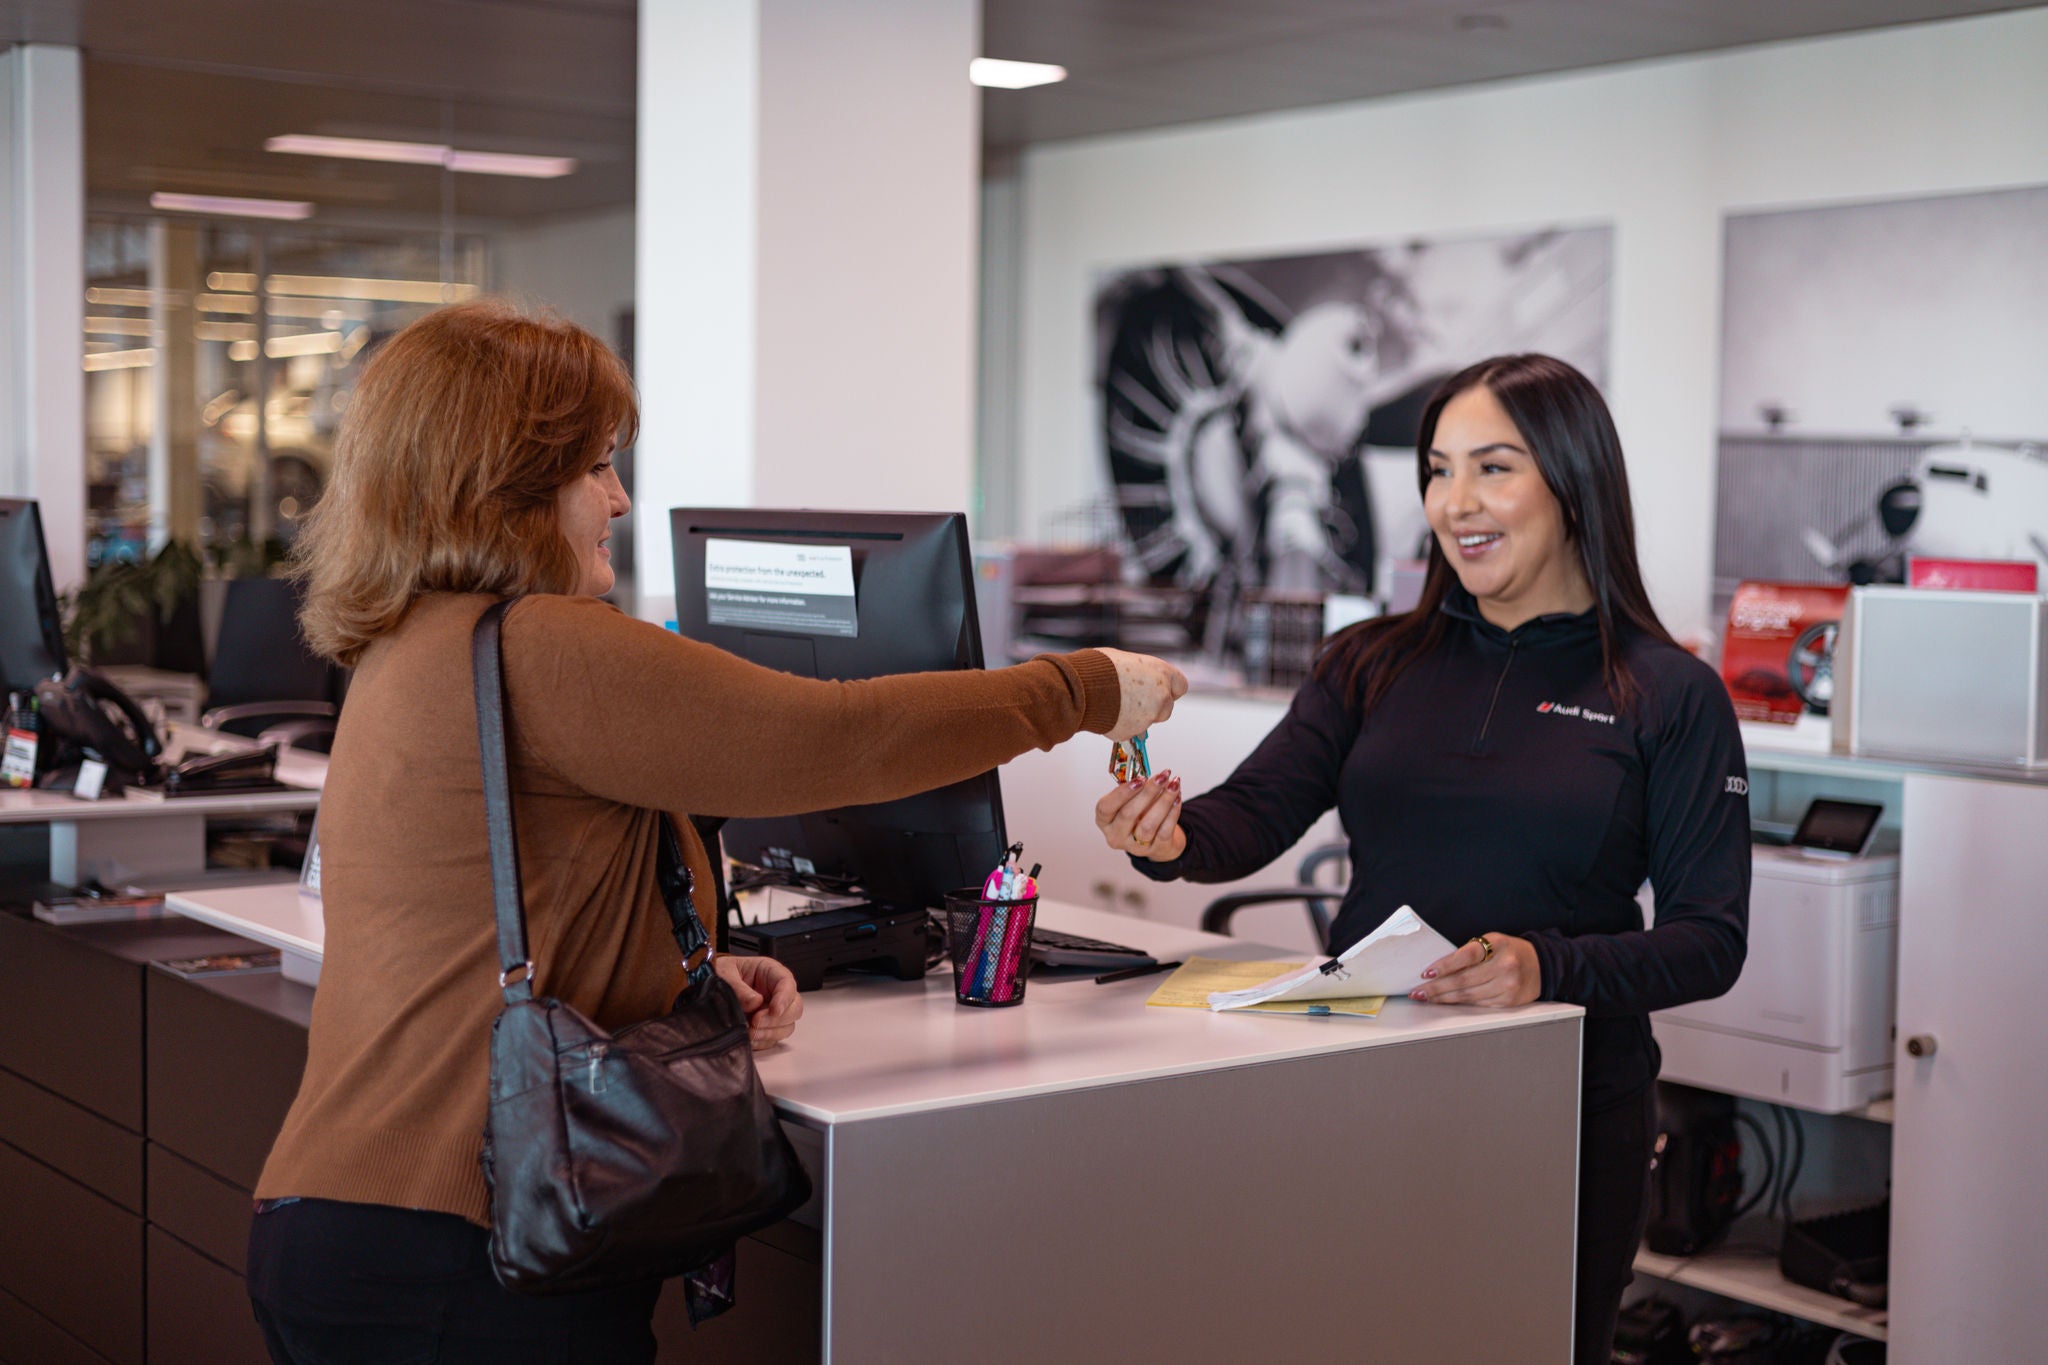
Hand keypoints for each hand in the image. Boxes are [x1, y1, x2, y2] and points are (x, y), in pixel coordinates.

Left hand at [714, 953, 803, 1048]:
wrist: (704, 986)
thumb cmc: (719, 974)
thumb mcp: (725, 974)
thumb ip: (738, 988)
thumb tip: (754, 1002)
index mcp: (769, 972)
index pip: (787, 983)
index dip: (784, 998)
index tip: (774, 1010)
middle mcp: (775, 992)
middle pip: (794, 1007)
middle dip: (778, 1018)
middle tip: (756, 1021)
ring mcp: (772, 1011)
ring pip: (787, 1026)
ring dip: (770, 1032)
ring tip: (749, 1031)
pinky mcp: (766, 1027)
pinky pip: (773, 1039)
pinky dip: (762, 1041)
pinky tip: (748, 1038)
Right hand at [1094, 771, 1186, 861]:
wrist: (1156, 838)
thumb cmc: (1140, 814)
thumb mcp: (1131, 800)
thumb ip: (1137, 788)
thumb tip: (1152, 776)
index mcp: (1104, 821)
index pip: (1105, 808)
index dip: (1122, 793)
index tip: (1139, 779)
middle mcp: (1116, 836)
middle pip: (1128, 814)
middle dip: (1147, 793)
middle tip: (1161, 777)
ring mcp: (1135, 846)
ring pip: (1148, 824)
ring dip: (1163, 801)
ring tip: (1173, 785)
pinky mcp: (1155, 849)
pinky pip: (1165, 830)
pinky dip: (1173, 812)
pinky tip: (1177, 798)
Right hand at [1096, 649, 1188, 740]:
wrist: (1081, 687)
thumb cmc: (1099, 668)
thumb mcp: (1127, 661)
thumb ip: (1143, 673)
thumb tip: (1140, 679)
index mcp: (1162, 674)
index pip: (1180, 686)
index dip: (1168, 689)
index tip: (1159, 691)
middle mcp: (1161, 696)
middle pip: (1166, 708)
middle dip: (1152, 707)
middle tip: (1132, 700)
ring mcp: (1149, 717)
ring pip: (1148, 721)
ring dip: (1137, 717)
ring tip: (1115, 704)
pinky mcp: (1133, 732)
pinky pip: (1130, 731)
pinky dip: (1121, 726)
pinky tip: (1108, 713)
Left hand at [1410, 933, 1539, 1007]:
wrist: (1541, 965)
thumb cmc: (1508, 951)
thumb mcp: (1492, 942)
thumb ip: (1470, 953)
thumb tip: (1439, 969)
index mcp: (1497, 945)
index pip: (1465, 956)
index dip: (1443, 966)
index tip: (1425, 974)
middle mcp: (1504, 966)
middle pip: (1463, 980)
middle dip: (1437, 988)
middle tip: (1418, 992)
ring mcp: (1508, 985)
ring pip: (1469, 995)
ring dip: (1444, 998)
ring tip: (1427, 998)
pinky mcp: (1509, 1001)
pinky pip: (1479, 1004)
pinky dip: (1461, 1003)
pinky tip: (1448, 1002)